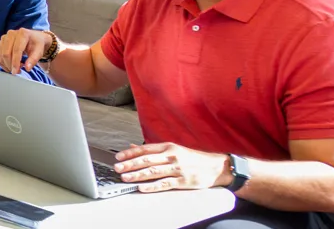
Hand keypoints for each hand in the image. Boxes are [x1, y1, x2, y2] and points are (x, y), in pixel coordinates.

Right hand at [0, 28, 51, 73]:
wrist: (33, 38)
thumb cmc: (36, 44)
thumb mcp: (39, 51)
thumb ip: (33, 60)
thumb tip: (27, 68)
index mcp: (23, 33)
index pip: (16, 50)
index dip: (15, 62)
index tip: (16, 72)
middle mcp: (12, 33)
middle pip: (6, 53)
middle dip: (10, 65)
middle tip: (17, 72)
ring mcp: (5, 37)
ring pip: (1, 55)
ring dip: (7, 65)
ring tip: (16, 68)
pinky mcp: (1, 42)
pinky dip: (4, 63)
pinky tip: (11, 65)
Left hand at [115, 143, 232, 192]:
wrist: (216, 167)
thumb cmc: (193, 158)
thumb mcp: (173, 149)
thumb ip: (153, 149)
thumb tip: (133, 146)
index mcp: (168, 147)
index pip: (145, 149)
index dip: (130, 153)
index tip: (118, 157)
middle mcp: (171, 156)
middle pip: (147, 160)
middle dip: (130, 164)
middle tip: (117, 168)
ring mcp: (177, 168)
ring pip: (153, 172)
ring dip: (137, 175)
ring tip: (125, 178)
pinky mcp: (183, 181)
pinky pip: (165, 184)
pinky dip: (152, 186)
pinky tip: (142, 188)